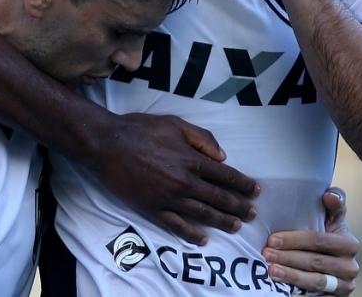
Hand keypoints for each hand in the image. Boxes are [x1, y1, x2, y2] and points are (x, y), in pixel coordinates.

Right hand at [91, 113, 258, 244]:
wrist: (107, 145)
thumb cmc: (139, 130)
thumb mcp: (174, 123)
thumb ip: (202, 138)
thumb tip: (222, 156)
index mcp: (191, 160)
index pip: (226, 176)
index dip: (243, 184)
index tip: (255, 191)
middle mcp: (184, 182)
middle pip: (219, 198)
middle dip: (239, 207)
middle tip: (252, 214)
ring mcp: (169, 198)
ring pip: (203, 214)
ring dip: (222, 221)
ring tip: (236, 226)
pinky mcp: (152, 208)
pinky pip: (176, 225)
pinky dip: (191, 233)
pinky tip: (202, 238)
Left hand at [263, 187, 358, 294]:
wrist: (335, 259)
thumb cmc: (328, 233)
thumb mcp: (333, 217)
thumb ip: (334, 201)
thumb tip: (328, 195)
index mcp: (350, 244)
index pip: (318, 240)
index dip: (294, 240)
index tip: (272, 239)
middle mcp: (351, 266)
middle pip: (315, 261)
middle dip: (288, 258)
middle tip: (267, 254)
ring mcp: (345, 285)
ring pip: (316, 282)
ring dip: (292, 276)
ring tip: (271, 271)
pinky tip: (285, 293)